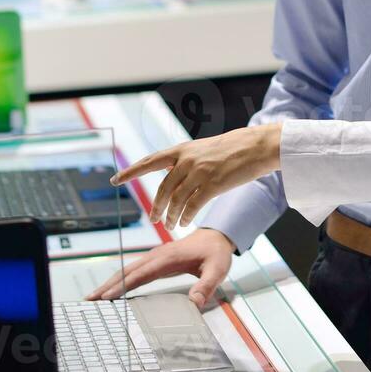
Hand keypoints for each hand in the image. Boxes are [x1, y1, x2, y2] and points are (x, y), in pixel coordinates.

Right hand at [85, 229, 234, 307]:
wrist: (216, 236)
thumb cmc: (216, 253)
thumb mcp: (217, 270)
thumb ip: (207, 286)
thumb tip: (195, 303)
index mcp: (168, 258)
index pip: (141, 274)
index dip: (123, 286)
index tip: (106, 297)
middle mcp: (157, 256)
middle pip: (127, 271)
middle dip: (107, 285)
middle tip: (89, 300)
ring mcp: (154, 258)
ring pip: (127, 270)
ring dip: (110, 283)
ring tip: (93, 298)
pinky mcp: (155, 261)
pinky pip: (134, 271)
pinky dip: (119, 280)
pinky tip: (112, 290)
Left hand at [112, 123, 283, 227]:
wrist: (255, 146)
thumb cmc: (230, 149)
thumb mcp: (202, 150)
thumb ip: (186, 162)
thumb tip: (173, 177)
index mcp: (182, 149)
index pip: (149, 161)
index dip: (130, 172)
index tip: (115, 180)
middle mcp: (187, 160)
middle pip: (163, 188)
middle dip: (156, 206)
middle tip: (153, 219)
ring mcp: (200, 172)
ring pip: (176, 200)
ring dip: (171, 215)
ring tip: (170, 224)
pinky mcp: (213, 184)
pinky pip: (192, 206)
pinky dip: (185, 217)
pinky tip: (183, 222)